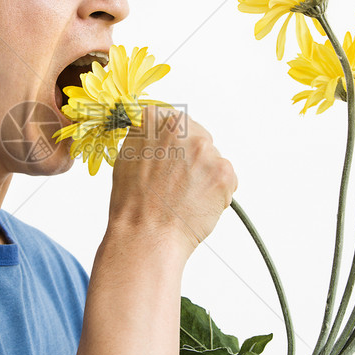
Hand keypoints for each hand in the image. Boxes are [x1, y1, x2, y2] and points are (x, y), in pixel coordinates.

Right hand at [108, 106, 236, 260]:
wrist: (147, 234)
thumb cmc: (133, 204)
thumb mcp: (127, 156)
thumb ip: (146, 138)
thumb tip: (158, 135)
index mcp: (156, 120)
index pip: (173, 120)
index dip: (173, 141)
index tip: (171, 153)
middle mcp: (183, 129)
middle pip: (198, 137)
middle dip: (192, 157)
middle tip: (177, 182)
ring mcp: (206, 150)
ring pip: (213, 159)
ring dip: (205, 174)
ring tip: (185, 196)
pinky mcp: (224, 172)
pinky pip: (227, 179)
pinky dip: (217, 192)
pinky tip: (198, 204)